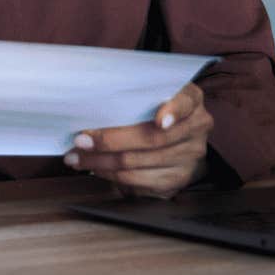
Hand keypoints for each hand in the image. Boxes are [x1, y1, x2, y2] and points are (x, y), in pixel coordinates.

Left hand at [64, 82, 213, 198]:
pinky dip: (112, 175)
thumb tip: (91, 107)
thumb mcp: (151, 93)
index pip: (186, 101)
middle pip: (152, 139)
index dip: (173, 111)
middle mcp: (196, 128)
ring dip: (102, 162)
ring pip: (140, 162)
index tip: (159, 121)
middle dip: (110, 141)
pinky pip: (139, 181)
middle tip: (81, 140)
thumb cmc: (153, 108)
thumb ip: (133, 95)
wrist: (177, 136)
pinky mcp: (177, 180)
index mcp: (191, 100)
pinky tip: (96, 169)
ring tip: (78, 158)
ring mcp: (190, 157)